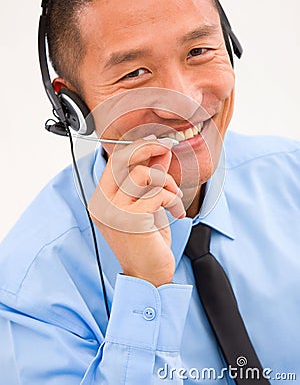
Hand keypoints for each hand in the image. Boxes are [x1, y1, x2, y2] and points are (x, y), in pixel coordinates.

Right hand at [88, 136, 184, 286]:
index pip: (114, 161)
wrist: (148, 275)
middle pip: (123, 159)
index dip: (137, 147)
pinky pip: (158, 193)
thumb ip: (151, 179)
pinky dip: (173, 200)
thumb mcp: (148, 205)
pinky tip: (176, 213)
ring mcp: (114, 211)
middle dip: (149, 148)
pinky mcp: (132, 219)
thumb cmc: (146, 241)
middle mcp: (102, 203)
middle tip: (167, 147)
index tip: (156, 142)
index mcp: (102, 199)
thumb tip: (160, 152)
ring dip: (167, 182)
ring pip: (143, 174)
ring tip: (174, 198)